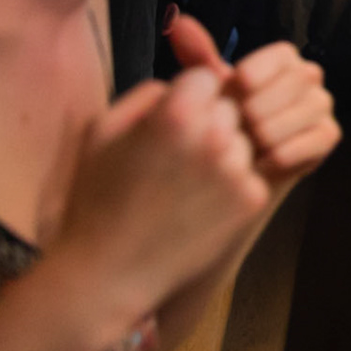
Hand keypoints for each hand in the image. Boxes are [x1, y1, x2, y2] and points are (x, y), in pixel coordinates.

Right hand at [50, 65, 267, 322]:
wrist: (108, 273)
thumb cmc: (97, 199)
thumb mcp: (102, 131)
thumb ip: (147, 94)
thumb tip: (178, 83)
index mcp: (178, 111)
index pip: (205, 77)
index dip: (187, 98)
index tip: (171, 122)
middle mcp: (215, 134)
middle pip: (228, 108)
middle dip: (208, 124)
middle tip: (176, 158)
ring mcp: (238, 168)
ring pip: (242, 140)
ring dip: (222, 154)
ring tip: (183, 186)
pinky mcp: (252, 198)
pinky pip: (249, 174)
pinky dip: (230, 186)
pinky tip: (197, 207)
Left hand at [170, 20, 339, 195]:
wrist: (236, 170)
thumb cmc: (225, 122)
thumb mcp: (211, 90)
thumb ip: (198, 57)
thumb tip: (178, 21)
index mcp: (283, 60)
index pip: (282, 54)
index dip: (260, 69)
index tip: (237, 85)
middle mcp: (308, 77)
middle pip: (300, 79)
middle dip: (265, 104)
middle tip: (238, 123)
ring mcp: (321, 106)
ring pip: (311, 107)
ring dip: (275, 129)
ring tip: (247, 145)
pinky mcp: (328, 135)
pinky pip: (320, 137)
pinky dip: (291, 152)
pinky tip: (264, 162)